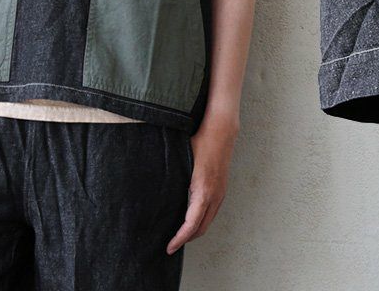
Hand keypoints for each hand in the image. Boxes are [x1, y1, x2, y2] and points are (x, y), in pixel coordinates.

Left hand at [166, 114, 238, 254]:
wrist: (222, 132)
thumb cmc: (200, 142)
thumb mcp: (182, 161)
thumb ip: (173, 178)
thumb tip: (156, 190)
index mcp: (203, 191)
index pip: (191, 225)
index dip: (180, 239)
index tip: (169, 248)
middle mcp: (214, 195)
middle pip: (201, 228)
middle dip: (186, 238)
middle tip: (171, 243)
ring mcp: (221, 193)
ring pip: (208, 220)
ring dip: (195, 230)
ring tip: (180, 232)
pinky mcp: (222, 188)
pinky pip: (212, 211)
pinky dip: (202, 219)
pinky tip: (191, 216)